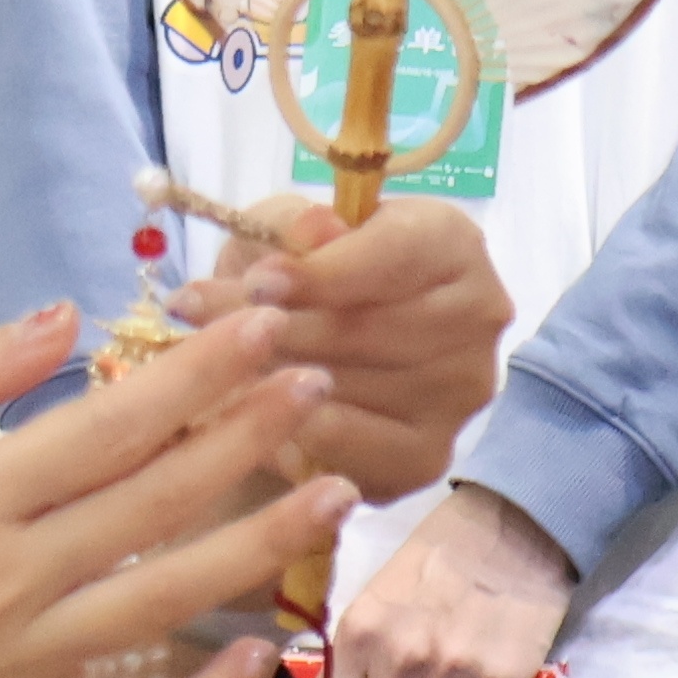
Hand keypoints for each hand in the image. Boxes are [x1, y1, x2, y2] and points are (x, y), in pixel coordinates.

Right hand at [0, 308, 359, 677]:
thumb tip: (63, 319)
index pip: (110, 426)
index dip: (196, 375)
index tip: (261, 329)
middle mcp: (3, 588)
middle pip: (158, 503)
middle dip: (249, 435)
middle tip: (318, 380)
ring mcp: (21, 669)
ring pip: (170, 604)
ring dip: (261, 546)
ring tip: (334, 492)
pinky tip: (262, 659)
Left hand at [199, 198, 511, 503]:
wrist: (296, 354)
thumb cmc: (295, 276)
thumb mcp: (279, 233)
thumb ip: (293, 225)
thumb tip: (315, 230)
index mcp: (450, 242)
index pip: (398, 255)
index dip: (323, 272)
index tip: (257, 283)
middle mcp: (476, 315)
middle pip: (373, 327)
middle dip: (279, 325)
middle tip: (201, 320)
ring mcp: (461, 391)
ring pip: (358, 386)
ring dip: (276, 377)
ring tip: (214, 364)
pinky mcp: (432, 453)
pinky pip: (358, 448)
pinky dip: (300, 432)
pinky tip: (255, 415)